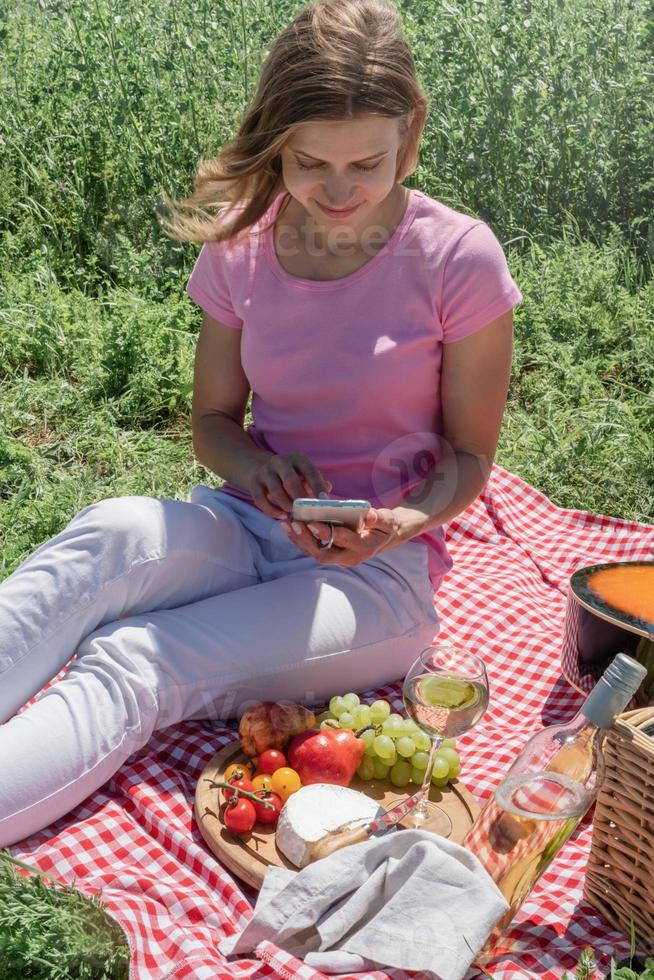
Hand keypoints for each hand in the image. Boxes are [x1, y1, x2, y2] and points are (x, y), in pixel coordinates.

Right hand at [248, 451, 331, 518]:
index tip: (324, 501)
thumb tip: (327, 493)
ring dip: (286, 505)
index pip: (310, 471)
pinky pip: (261, 500)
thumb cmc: (292, 474)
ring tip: (294, 515)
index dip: (318, 486)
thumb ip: (318, 482)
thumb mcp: (305, 473)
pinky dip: (272, 511)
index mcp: (297, 458)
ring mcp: (264, 471)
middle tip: (307, 512)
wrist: (261, 468)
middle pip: (291, 481)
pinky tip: (281, 516)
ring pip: (276, 491)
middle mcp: (280, 461)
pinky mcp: (253, 483)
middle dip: (300, 498)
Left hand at [281, 507, 401, 566]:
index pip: (343, 542)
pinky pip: (312, 549)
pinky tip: (289, 527)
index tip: (312, 523)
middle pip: (323, 554)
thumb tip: (370, 515)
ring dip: (299, 540)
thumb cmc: (385, 526)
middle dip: (307, 540)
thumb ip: (380, 518)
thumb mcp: (388, 520)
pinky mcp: (331, 554)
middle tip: (294, 524)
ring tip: (287, 524)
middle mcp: (349, 557)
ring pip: (315, 553)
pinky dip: (300, 539)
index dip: (327, 533)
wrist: (384, 537)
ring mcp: (339, 558)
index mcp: (364, 547)